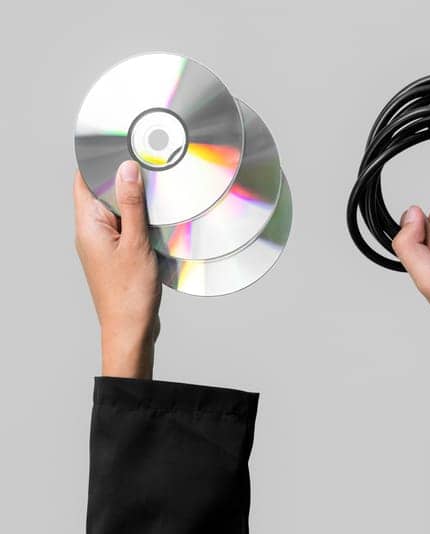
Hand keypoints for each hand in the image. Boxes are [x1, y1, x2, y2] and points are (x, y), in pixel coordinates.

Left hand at [74, 161, 160, 378]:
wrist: (129, 328)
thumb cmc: (130, 292)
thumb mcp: (136, 242)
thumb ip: (131, 205)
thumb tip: (125, 169)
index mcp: (87, 227)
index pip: (83, 182)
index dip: (97, 161)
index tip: (116, 145)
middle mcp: (89, 233)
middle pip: (100, 193)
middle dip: (121, 177)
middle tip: (146, 164)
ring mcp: (101, 244)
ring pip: (114, 210)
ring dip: (132, 199)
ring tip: (155, 191)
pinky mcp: (115, 254)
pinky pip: (124, 226)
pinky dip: (138, 218)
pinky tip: (156, 220)